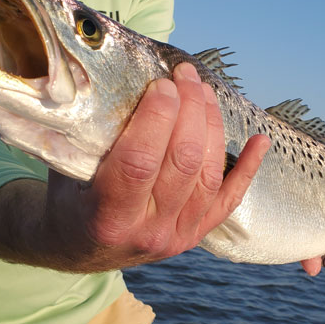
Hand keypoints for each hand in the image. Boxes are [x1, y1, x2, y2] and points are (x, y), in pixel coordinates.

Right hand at [0, 62, 269, 271]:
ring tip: (204, 91)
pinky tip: (261, 141)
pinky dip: (248, 168)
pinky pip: (229, 200)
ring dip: (212, 127)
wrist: (78, 248)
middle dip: (190, 111)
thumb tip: (104, 74)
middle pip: (183, 163)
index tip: (161, 83)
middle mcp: (148, 231)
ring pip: (209, 176)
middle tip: (185, 76)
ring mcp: (177, 236)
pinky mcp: (196, 235)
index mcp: (108, 216)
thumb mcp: (63, 168)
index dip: (156, 117)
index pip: (141, 161)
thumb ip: (85, 133)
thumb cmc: (68, 199)